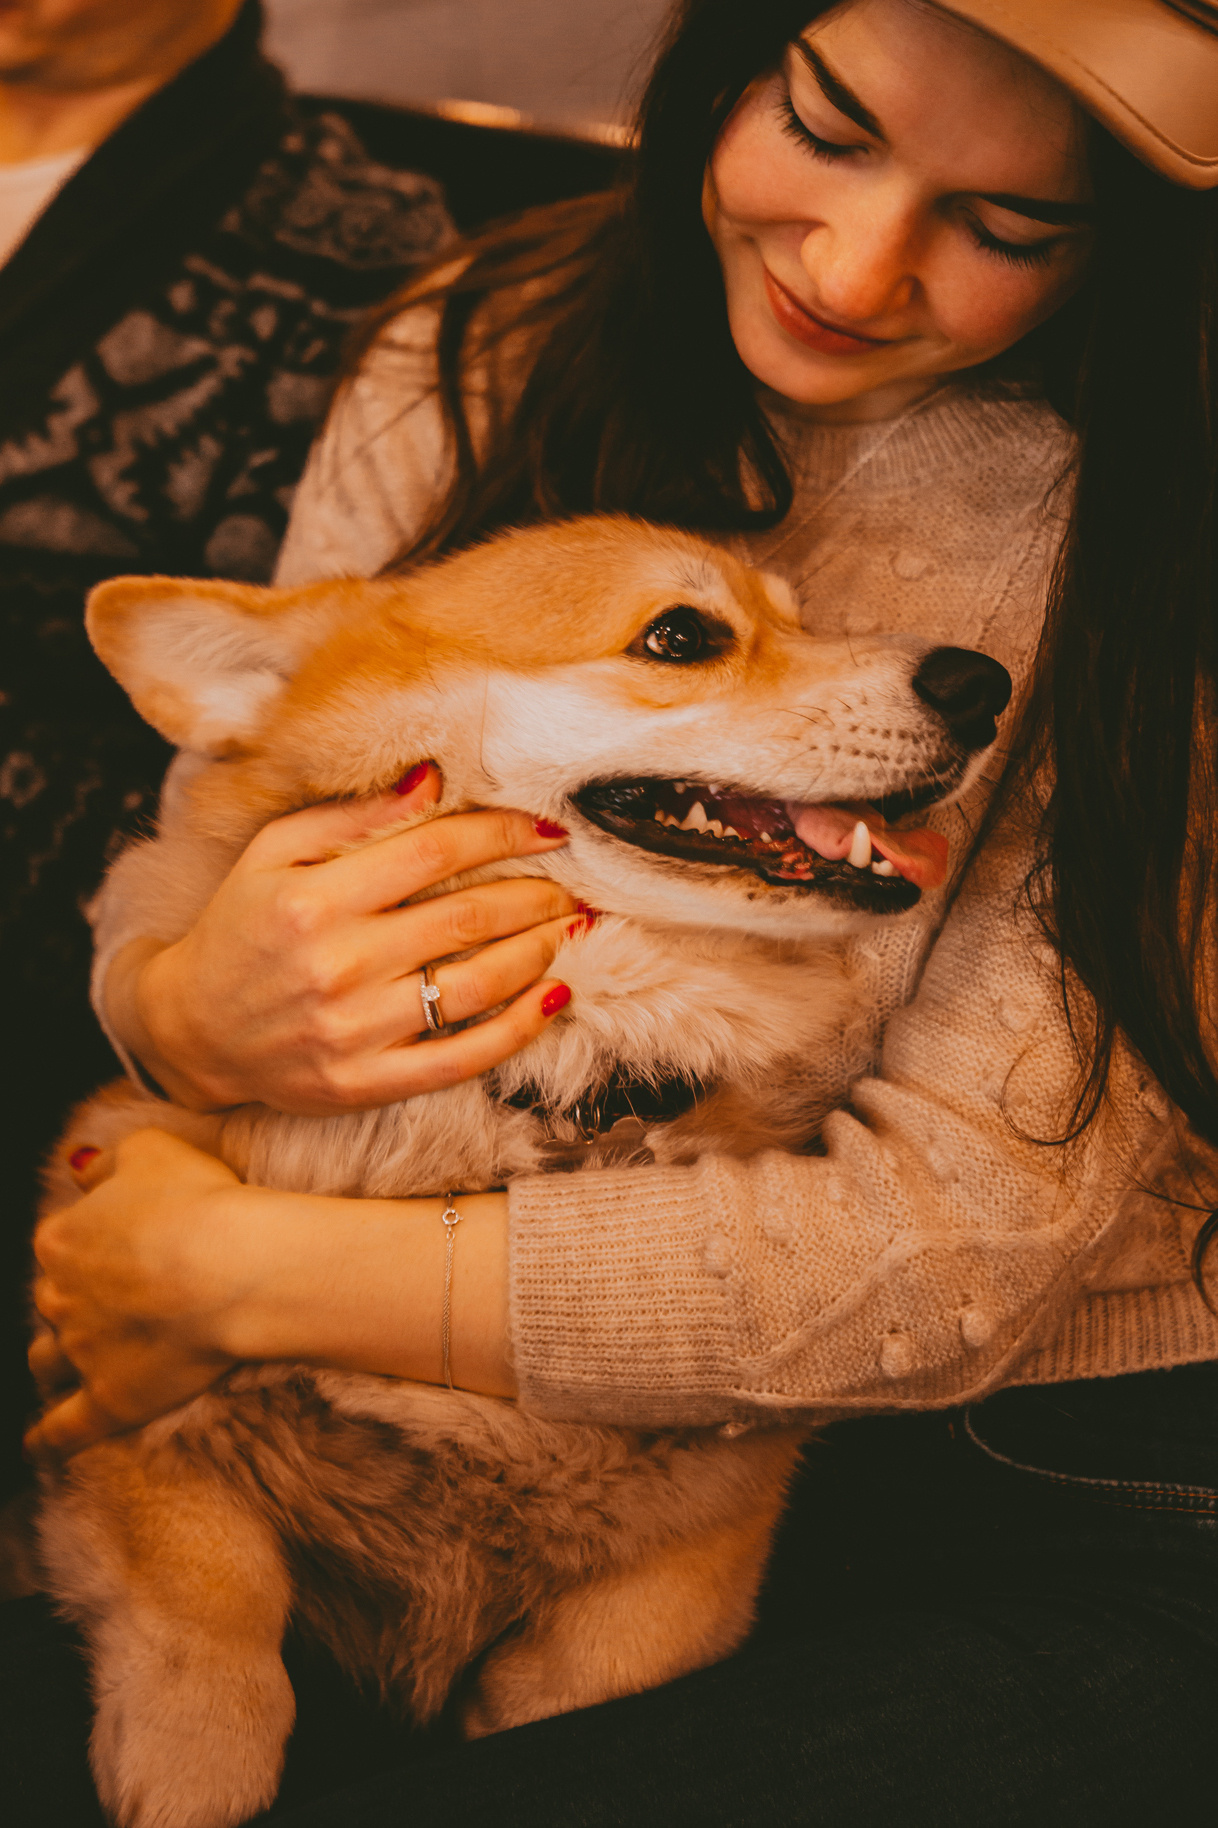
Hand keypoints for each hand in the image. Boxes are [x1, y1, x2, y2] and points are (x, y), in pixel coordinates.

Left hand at [26, 1131, 257, 1460]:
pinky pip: (63, 1428)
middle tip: (114, 1302)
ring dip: (54, 1360)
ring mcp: (81, 1352)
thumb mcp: (152, 1150)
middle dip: (74, 1302)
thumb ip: (109, 1163)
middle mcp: (61, 1296)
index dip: (91, 1247)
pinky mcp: (108, 1399)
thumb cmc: (198, 1202)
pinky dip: (46, 1437)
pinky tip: (38, 1443)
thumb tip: (83, 1171)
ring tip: (67, 1365)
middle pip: (55, 1301)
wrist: (230, 1266)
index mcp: (64, 1239)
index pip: (62, 1245)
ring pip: (48, 1360)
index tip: (119, 1249)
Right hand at [105, 763, 583, 1113]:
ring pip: (477, 985)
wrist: (190, 1031)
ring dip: (539, 953)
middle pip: (468, 916)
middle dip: (536, 895)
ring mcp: (355, 1030)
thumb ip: (352, 815)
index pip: (435, 851)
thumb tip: (432, 778)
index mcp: (314, 898)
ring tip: (572, 930)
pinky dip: (519, 1029)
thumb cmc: (238, 928)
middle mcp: (338, 964)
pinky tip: (554, 998)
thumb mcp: (272, 852)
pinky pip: (462, 1057)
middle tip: (573, 884)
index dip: (501, 835)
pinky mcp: (366, 1082)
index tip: (548, 830)